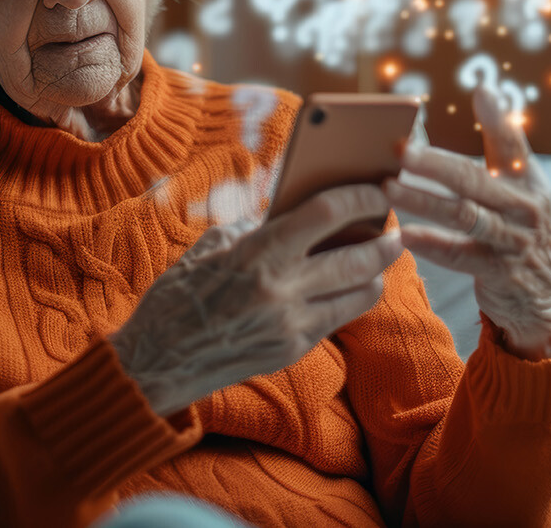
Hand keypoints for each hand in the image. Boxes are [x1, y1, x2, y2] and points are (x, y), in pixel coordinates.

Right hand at [109, 185, 403, 417]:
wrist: (156, 361)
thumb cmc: (178, 295)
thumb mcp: (210, 248)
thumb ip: (256, 229)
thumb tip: (297, 213)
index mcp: (257, 253)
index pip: (326, 213)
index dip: (360, 197)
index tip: (378, 189)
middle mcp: (281, 290)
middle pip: (359, 258)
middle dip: (386, 241)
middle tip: (394, 229)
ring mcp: (291, 325)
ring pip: (361, 295)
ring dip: (376, 273)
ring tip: (378, 259)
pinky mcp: (293, 350)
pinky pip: (337, 318)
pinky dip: (348, 298)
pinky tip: (347, 286)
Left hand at [383, 87, 550, 359]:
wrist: (543, 297)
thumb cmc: (519, 230)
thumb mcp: (518, 187)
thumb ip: (501, 142)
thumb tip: (485, 90)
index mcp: (526, 182)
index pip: (513, 145)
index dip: (498, 120)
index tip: (480, 91)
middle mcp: (525, 209)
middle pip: (474, 180)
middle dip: (434, 164)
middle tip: (399, 150)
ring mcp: (514, 242)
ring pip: (464, 216)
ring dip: (422, 201)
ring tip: (388, 189)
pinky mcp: (500, 273)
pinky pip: (461, 255)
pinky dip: (432, 244)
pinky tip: (404, 235)